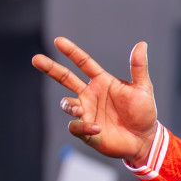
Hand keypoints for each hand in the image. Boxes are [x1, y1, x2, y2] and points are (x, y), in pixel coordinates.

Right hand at [32, 37, 158, 165]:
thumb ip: (139, 67)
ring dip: (70, 105)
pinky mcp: (86, 130)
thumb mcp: (143, 88)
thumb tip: (141, 44)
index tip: (58, 41)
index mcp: (102, 82)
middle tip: (36, 59)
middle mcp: (90, 95)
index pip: (83, 63)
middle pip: (65, 78)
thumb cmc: (144, 112)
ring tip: (80, 109)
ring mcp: (87, 112)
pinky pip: (75, 126)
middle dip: (50, 68)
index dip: (71, 52)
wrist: (145, 139)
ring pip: (67, 104)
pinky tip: (96, 127)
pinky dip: (82, 126)